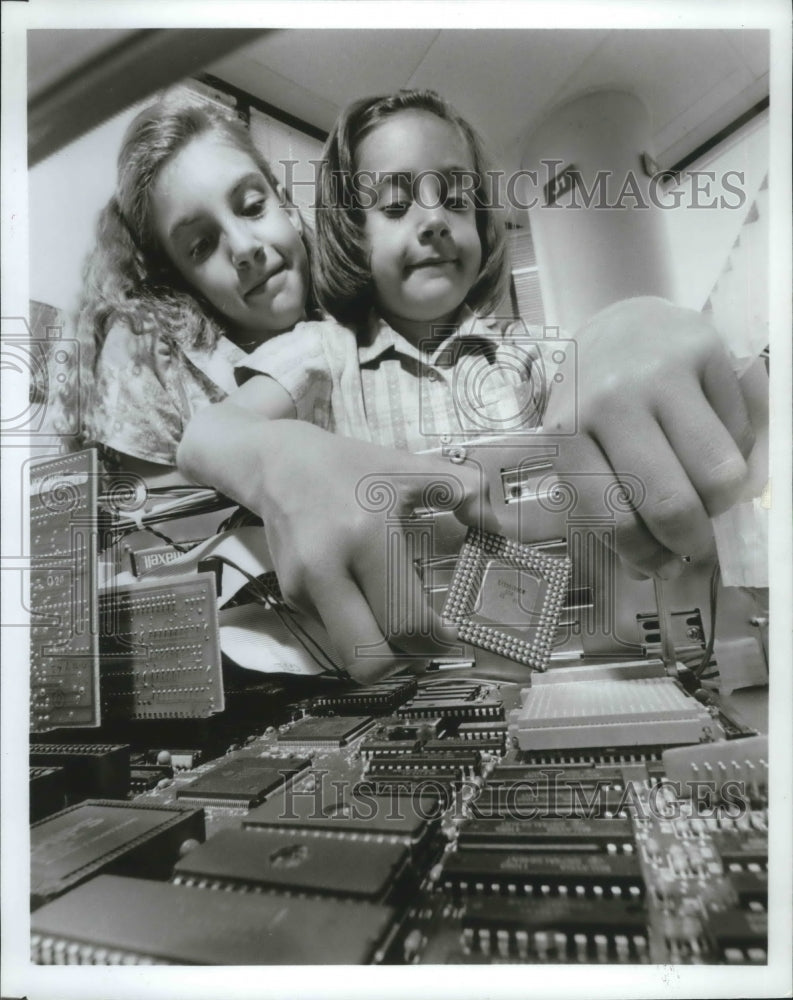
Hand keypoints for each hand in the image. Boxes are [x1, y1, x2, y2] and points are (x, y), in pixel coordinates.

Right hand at [180, 410, 497, 682]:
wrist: (281, 464)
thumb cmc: (355, 467)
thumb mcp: (414, 469)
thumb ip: (467, 492)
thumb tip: (497, 528)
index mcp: (366, 536)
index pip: (403, 619)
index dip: (433, 640)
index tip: (450, 633)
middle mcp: (327, 569)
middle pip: (368, 659)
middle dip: (405, 662)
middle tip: (425, 640)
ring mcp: (303, 588)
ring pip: (348, 656)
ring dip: (379, 650)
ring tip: (398, 621)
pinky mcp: (289, 597)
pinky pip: (333, 635)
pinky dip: (357, 629)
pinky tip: (367, 598)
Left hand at [541, 297, 756, 577]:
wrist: (620, 321)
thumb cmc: (597, 398)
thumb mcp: (580, 445)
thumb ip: (606, 501)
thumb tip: (649, 568)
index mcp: (567, 433)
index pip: (614, 517)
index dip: (646, 554)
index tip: (663, 566)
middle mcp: (611, 400)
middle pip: (670, 502)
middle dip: (692, 540)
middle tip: (697, 546)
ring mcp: (660, 373)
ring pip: (718, 473)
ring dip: (722, 501)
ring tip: (710, 496)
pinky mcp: (706, 351)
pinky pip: (740, 432)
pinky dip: (736, 453)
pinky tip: (714, 444)